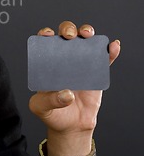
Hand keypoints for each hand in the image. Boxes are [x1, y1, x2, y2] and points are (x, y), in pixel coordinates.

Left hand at [29, 21, 119, 155]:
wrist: (71, 126)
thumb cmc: (52, 114)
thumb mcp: (41, 108)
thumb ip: (49, 100)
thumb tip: (68, 94)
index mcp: (45, 63)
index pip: (44, 43)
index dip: (45, 34)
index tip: (48, 35)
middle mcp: (62, 59)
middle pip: (65, 36)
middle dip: (68, 29)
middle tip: (69, 36)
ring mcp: (80, 64)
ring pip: (84, 41)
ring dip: (87, 32)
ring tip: (88, 34)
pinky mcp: (96, 73)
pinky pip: (104, 59)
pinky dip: (110, 51)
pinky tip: (114, 46)